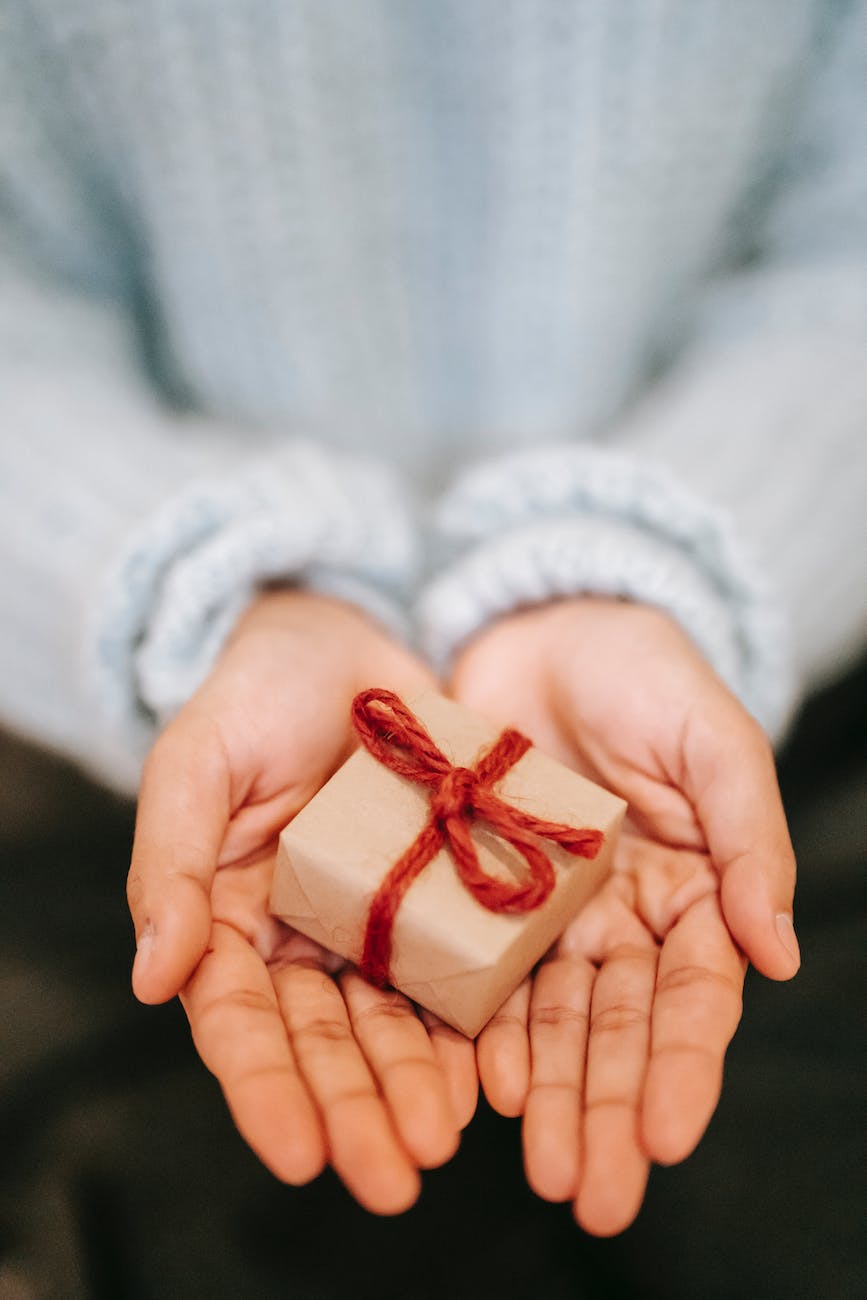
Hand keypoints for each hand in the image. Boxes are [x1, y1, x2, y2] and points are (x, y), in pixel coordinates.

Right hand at [127, 590, 476, 1212]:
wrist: (345, 638)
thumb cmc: (255, 693)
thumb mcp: (196, 762)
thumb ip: (169, 862)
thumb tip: (154, 977)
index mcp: (228, 917)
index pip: (239, 1022)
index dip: (265, 1090)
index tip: (300, 1154)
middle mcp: (302, 935)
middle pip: (323, 1041)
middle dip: (354, 1109)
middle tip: (395, 1176)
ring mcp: (375, 919)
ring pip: (391, 1021)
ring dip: (415, 1087)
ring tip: (445, 1142)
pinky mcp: (441, 894)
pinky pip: (455, 969)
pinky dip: (470, 1025)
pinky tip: (493, 1075)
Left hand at [451, 597, 798, 1235]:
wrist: (541, 625)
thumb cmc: (643, 671)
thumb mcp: (713, 739)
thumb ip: (751, 837)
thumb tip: (781, 952)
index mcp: (693, 889)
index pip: (694, 996)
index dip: (683, 1064)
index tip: (667, 1135)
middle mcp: (622, 916)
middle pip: (619, 1029)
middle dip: (610, 1111)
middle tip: (596, 1195)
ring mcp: (548, 910)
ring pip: (553, 1021)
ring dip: (552, 1099)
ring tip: (545, 1171)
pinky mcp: (479, 891)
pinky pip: (482, 972)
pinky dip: (485, 1032)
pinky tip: (482, 1088)